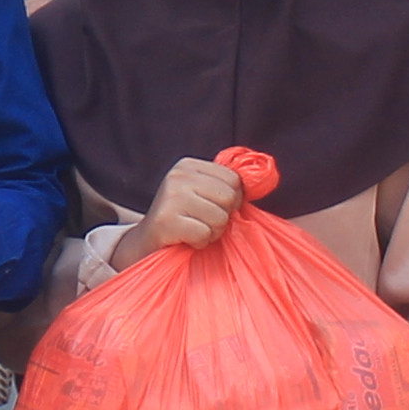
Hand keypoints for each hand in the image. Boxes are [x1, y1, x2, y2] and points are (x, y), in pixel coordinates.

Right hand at [121, 157, 244, 266]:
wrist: (145, 243)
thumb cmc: (182, 220)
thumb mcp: (201, 194)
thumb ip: (225, 186)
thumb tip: (263, 180)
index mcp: (188, 165)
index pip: (234, 179)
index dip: (233, 200)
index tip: (213, 208)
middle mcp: (177, 176)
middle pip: (229, 197)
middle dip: (222, 217)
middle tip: (202, 222)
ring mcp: (170, 197)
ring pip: (219, 218)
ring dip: (211, 232)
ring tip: (194, 231)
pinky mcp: (165, 221)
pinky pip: (204, 234)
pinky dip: (199, 242)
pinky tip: (186, 239)